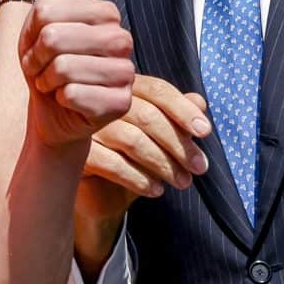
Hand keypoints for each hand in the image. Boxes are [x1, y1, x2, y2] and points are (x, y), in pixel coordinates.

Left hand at [18, 0, 135, 149]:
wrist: (52, 110)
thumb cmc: (48, 59)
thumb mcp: (50, 12)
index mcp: (106, 14)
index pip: (50, 11)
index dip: (32, 31)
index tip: (39, 43)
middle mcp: (124, 40)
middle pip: (55, 38)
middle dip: (36, 57)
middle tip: (43, 67)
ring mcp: (126, 73)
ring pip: (65, 67)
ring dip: (46, 79)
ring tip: (53, 82)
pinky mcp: (121, 104)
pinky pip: (74, 94)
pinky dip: (59, 99)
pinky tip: (67, 102)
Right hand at [78, 75, 211, 222]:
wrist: (99, 194)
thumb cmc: (132, 159)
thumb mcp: (160, 138)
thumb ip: (177, 116)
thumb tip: (199, 102)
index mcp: (123, 89)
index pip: (157, 90)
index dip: (183, 109)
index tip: (205, 132)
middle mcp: (101, 101)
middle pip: (147, 115)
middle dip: (178, 143)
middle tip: (199, 167)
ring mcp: (84, 126)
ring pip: (132, 140)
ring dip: (163, 164)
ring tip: (182, 182)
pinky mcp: (78, 153)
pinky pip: (112, 163)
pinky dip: (138, 179)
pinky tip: (155, 190)